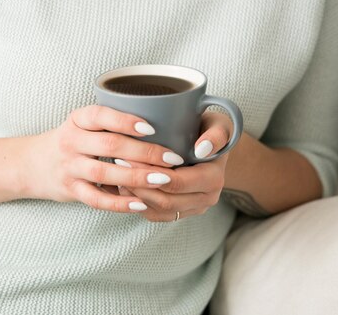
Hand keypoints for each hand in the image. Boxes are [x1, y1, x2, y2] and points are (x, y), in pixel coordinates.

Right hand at [20, 105, 186, 212]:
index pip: (100, 115)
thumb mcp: (84, 124)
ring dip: (136, 178)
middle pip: (110, 145)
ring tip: (164, 179)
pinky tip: (140, 204)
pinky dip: (119, 203)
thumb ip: (112, 124)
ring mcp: (69, 167)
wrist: (32, 164)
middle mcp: (71, 141)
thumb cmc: (72, 141)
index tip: (152, 127)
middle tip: (172, 158)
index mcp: (77, 120)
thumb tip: (163, 125)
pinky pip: (96, 199)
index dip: (126, 121)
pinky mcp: (70, 190)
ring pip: (104, 173)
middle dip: (144, 152)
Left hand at [117, 112, 233, 221]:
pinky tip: (124, 185)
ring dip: (136, 195)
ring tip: (118, 174)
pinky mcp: (181, 212)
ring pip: (158, 211)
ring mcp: (193, 208)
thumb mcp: (219, 124)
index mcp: (214, 179)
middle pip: (166, 201)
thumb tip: (202, 150)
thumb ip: (216, 135)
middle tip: (119, 163)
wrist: (212, 145)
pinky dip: (138, 202)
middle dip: (139, 184)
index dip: (151, 173)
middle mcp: (206, 198)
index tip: (130, 156)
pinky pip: (155, 215)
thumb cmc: (210, 128)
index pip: (178, 183)